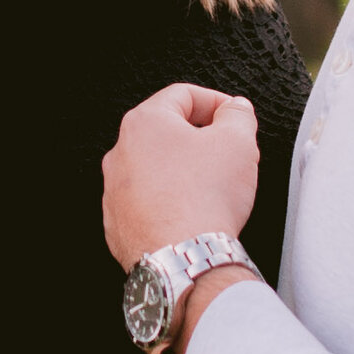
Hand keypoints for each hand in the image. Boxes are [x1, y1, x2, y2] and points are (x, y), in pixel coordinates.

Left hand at [103, 82, 259, 269]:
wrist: (183, 258)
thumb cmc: (205, 199)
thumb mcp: (238, 142)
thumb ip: (238, 115)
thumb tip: (235, 109)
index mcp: (144, 123)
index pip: (184, 95)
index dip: (217, 102)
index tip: (235, 117)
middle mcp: (121, 153)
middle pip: (168, 133)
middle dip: (202, 140)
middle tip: (229, 155)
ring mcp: (115, 190)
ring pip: (157, 169)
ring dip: (185, 172)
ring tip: (213, 188)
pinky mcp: (118, 223)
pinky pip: (149, 202)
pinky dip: (171, 202)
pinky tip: (193, 214)